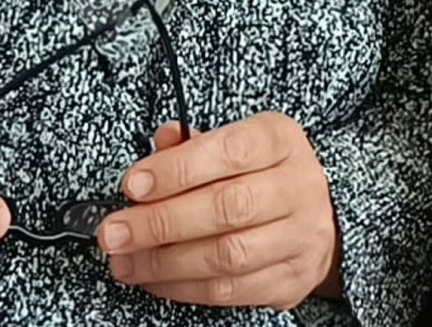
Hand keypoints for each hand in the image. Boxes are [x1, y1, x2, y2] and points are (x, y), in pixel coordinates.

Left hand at [100, 114, 340, 309]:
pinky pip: (231, 290)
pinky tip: (154, 279)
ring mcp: (300, 237)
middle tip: (114, 232)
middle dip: (160, 222)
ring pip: (227, 255)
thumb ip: (195, 144)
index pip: (229, 151)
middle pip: (227, 208)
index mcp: (281, 141)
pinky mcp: (291, 280)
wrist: (317, 216)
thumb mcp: (237, 142)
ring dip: (165, 262)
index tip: (133, 185)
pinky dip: (183, 287)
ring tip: (125, 261)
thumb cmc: (263, 173)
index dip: (177, 170)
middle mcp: (298, 187)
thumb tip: (163, 141)